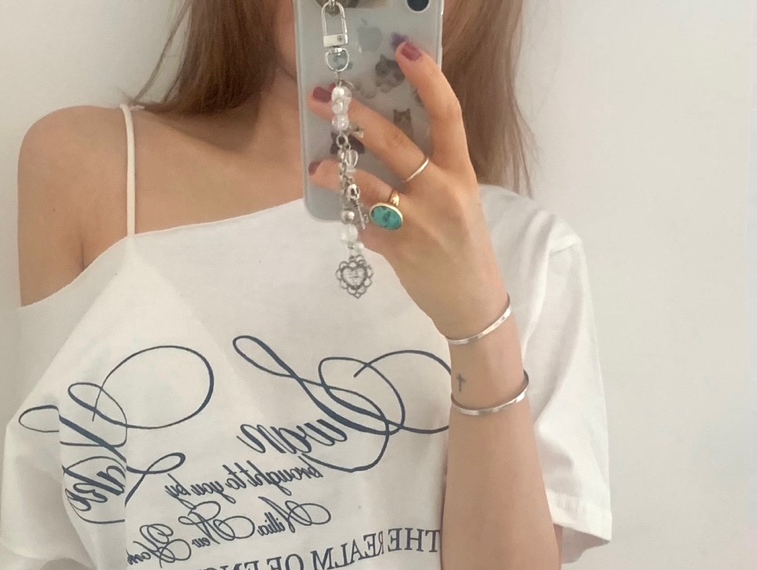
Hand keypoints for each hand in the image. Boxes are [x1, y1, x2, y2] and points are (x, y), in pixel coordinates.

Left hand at [306, 42, 506, 338]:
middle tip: (325, 100)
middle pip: (395, 143)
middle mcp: (442, 191)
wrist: (472, 301)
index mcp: (461, 171)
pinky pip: (366, 227)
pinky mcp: (400, 251)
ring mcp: (419, 222)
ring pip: (370, 186)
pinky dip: (356, 222)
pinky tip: (354, 222)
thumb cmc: (463, 244)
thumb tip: (384, 143)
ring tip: (316, 166)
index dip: (427, 78)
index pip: (447, 114)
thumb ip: (430, 172)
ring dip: (338, 174)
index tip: (403, 50)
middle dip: (356, 118)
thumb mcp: (459, 199)